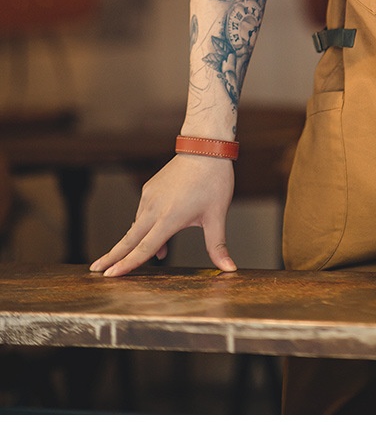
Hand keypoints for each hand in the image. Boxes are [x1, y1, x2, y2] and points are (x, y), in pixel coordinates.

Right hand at [89, 154, 236, 277]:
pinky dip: (147, 225)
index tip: (109, 276)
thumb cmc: (213, 182)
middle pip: (129, 239)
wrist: (205, 148)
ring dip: (139, 242)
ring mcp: (149, 197)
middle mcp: (154, 208)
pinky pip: (143, 212)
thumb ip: (218, 246)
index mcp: (169, 219)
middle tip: (95, 270)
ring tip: (159, 254)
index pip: (144, 249)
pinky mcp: (149, 188)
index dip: (126, 265)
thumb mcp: (217, 216)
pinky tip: (161, 229)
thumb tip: (230, 269)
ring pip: (138, 226)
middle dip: (112, 256)